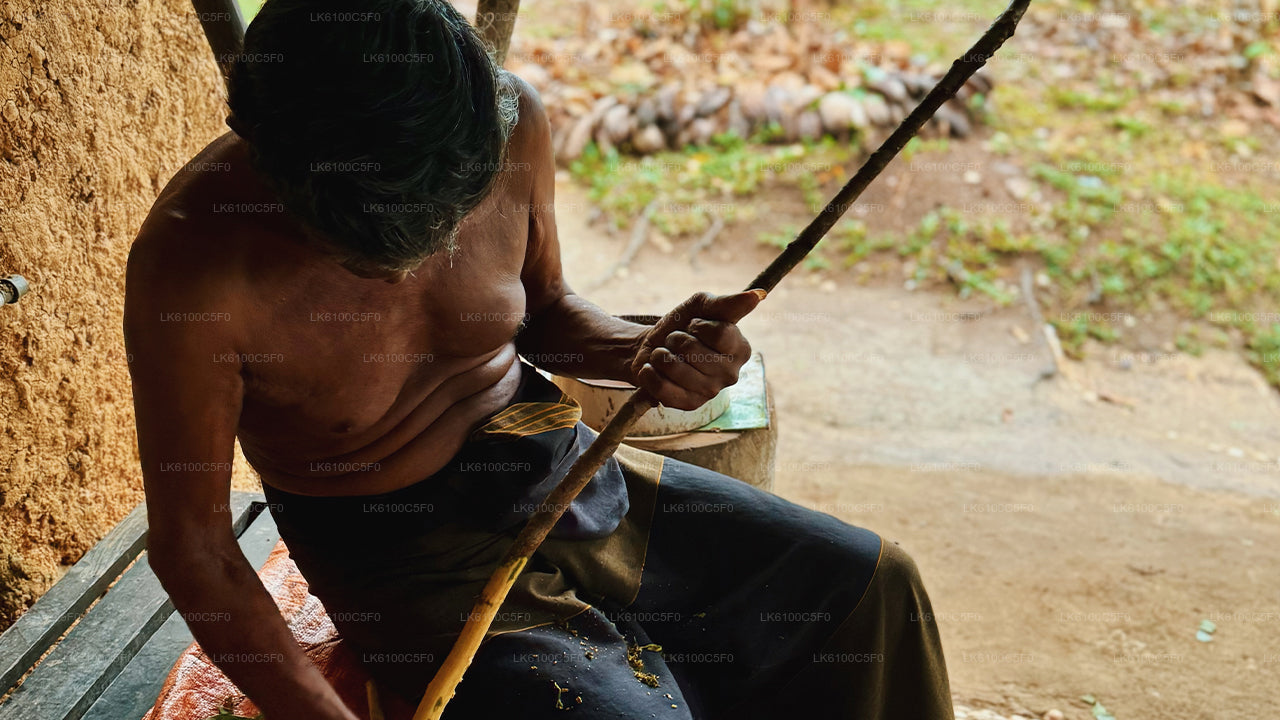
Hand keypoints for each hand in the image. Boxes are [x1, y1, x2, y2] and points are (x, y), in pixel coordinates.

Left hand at [629, 290, 763, 410]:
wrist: (655, 347)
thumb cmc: (683, 325)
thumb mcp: (702, 306)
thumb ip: (728, 303)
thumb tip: (757, 296)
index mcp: (741, 349)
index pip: (719, 333)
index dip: (697, 325)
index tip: (693, 326)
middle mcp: (731, 374)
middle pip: (692, 350)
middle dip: (675, 339)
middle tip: (677, 342)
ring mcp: (710, 392)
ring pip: (673, 367)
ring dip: (660, 355)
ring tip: (665, 356)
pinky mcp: (688, 405)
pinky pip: (660, 388)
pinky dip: (649, 373)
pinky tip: (655, 370)